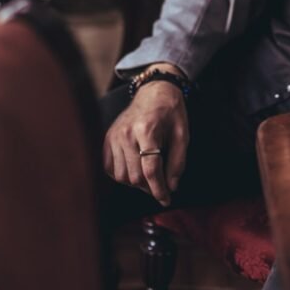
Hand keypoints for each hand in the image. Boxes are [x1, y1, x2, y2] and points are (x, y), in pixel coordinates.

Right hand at [103, 80, 188, 206]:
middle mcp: (126, 134)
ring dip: (135, 183)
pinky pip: (109, 168)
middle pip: (134, 176)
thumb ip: (178, 162)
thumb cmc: (171, 111)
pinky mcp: (107, 138)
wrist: (154, 90)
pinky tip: (134, 170)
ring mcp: (114, 136)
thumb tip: (171, 187)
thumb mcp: (183, 134)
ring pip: (121, 176)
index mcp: (147, 130)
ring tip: (149, 178)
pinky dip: (121, 175)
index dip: (159, 189)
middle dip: (150, 188)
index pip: (150, 169)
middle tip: (161, 188)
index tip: (166, 199)